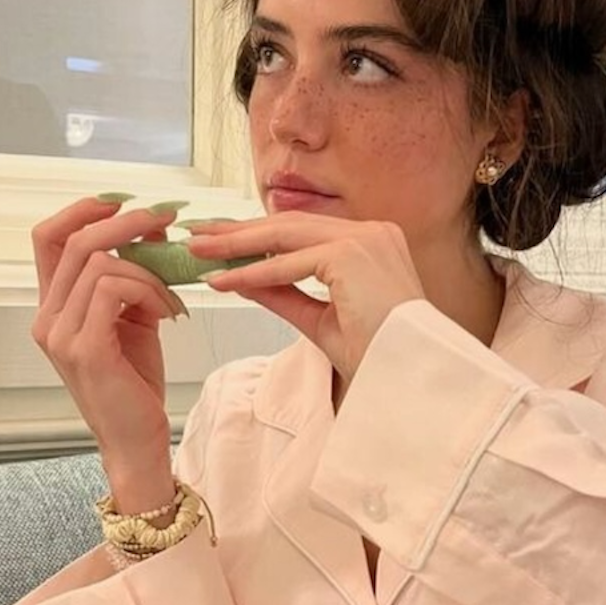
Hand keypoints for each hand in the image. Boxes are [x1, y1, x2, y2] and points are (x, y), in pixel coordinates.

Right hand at [30, 196, 188, 470]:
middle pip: (75, 241)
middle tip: (167, 220)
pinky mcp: (84, 349)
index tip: (123, 202)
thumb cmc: (135, 383)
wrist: (137, 440)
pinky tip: (169, 313)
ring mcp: (60, 335)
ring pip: (100, 264)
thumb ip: (133, 276)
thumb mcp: (135, 318)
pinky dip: (148, 291)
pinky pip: (113, 290)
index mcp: (52, 308)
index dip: (81, 209)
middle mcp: (46, 319)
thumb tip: (151, 227)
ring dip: (148, 272)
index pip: (47, 237)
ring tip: (171, 300)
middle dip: (126, 222)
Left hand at [185, 214, 424, 387]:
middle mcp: (370, 232)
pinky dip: (252, 273)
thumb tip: (244, 280)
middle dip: (238, 232)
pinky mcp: (352, 255)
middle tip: (197, 237)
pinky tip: (224, 281)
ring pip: (285, 236)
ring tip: (198, 252)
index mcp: (371, 242)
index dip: (257, 236)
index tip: (221, 242)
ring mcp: (364, 239)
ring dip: (236, 245)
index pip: (302, 232)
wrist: (408, 378)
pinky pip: (289, 263)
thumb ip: (285, 295)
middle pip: (289, 225)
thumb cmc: (379, 356)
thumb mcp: (320, 320)